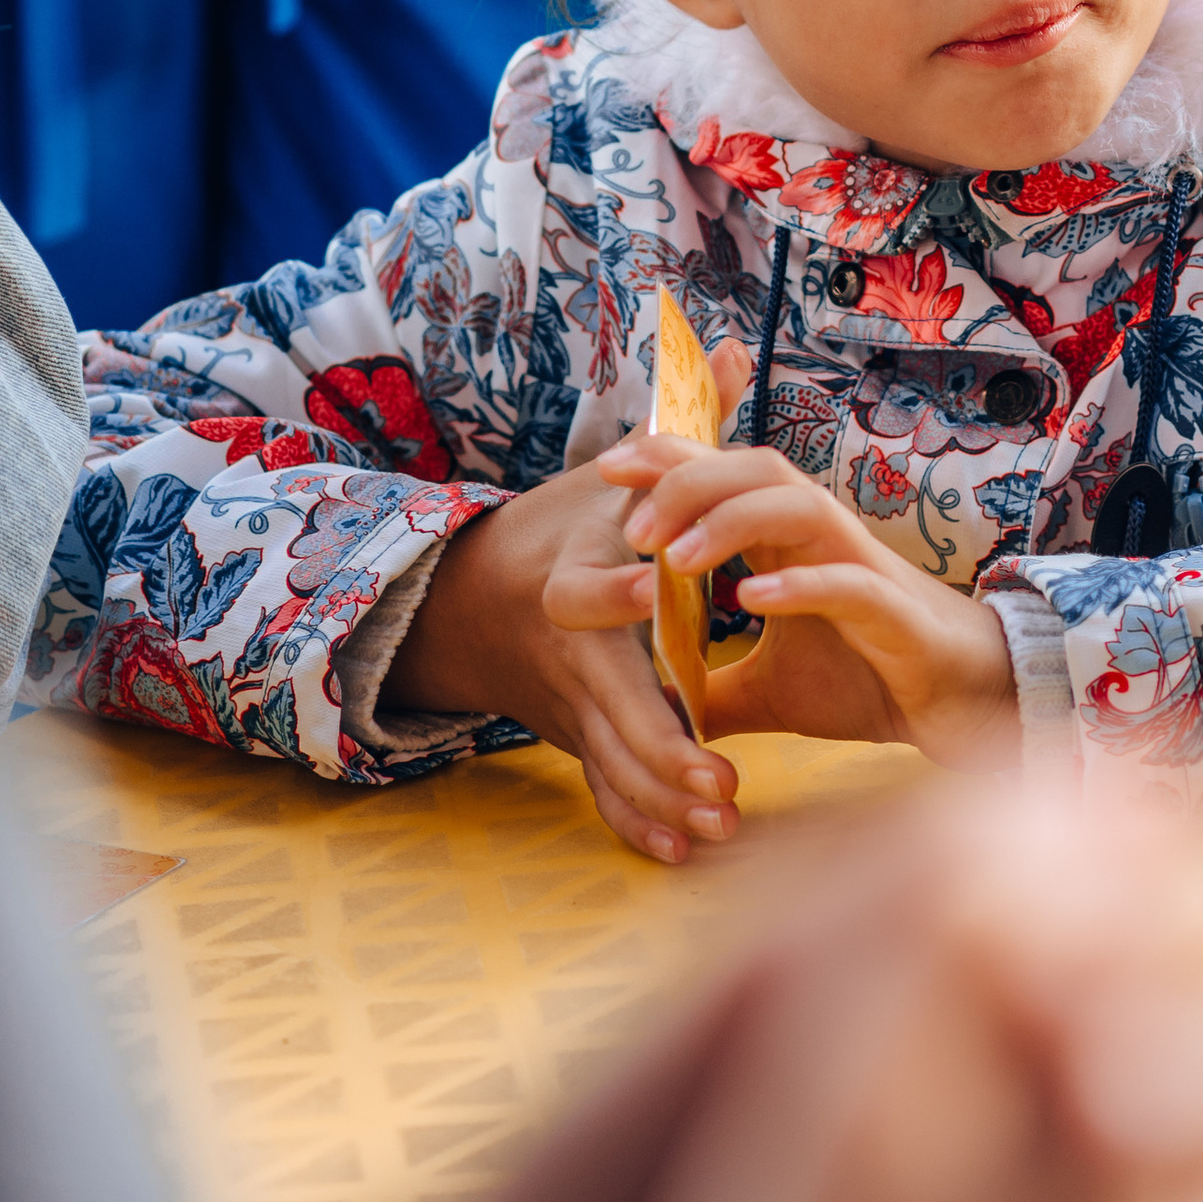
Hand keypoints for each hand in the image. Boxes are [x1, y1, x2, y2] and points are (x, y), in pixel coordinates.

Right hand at [381, 458, 743, 865]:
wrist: (474, 597)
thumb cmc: (567, 525)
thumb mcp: (612, 472)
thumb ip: (681, 420)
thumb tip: (728, 348)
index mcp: (573, 576)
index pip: (587, 588)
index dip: (619, 588)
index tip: (659, 587)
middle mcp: (566, 648)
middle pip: (605, 700)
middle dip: (658, 741)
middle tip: (718, 773)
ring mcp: (566, 701)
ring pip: (608, 758)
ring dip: (660, 795)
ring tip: (721, 818)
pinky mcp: (573, 736)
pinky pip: (601, 788)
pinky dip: (636, 822)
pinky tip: (683, 853)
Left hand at [600, 424, 1019, 768]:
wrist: (962, 708)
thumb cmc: (869, 680)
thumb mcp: (765, 693)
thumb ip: (707, 693)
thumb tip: (644, 712)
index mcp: (788, 542)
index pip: (726, 476)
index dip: (671, 460)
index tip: (608, 467)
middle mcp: (823, 538)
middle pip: (755, 469)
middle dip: (688, 481)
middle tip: (630, 525)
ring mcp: (861, 568)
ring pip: (798, 507)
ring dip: (731, 520)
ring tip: (675, 557)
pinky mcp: (894, 614)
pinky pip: (848, 583)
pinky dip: (799, 584)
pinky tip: (751, 599)